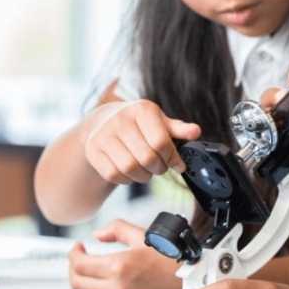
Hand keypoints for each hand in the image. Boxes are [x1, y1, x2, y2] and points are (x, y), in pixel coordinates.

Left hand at [67, 219, 181, 288]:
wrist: (189, 284)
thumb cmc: (171, 261)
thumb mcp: (143, 237)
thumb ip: (116, 229)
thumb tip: (97, 235)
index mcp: (119, 267)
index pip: (79, 264)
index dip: (73, 253)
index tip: (78, 247)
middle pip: (76, 283)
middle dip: (73, 268)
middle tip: (79, 257)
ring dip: (80, 282)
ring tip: (87, 271)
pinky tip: (99, 283)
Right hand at [82, 99, 200, 184]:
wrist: (104, 123)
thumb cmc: (138, 124)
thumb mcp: (159, 122)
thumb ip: (178, 129)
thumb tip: (195, 132)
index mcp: (141, 109)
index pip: (161, 142)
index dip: (173, 158)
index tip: (178, 164)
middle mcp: (120, 119)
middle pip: (146, 157)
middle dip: (159, 168)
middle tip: (160, 168)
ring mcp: (103, 135)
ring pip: (130, 168)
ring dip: (143, 176)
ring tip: (147, 171)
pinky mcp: (93, 150)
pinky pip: (114, 174)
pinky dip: (126, 179)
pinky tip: (131, 172)